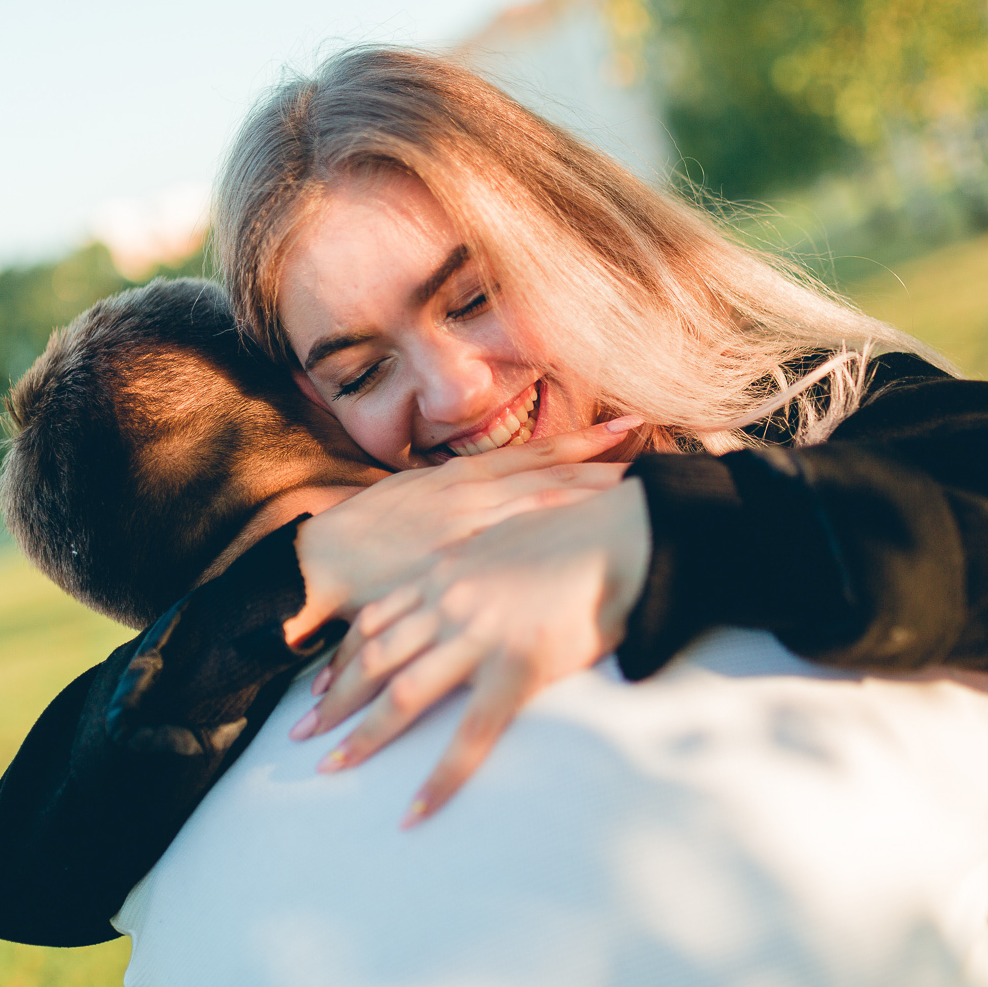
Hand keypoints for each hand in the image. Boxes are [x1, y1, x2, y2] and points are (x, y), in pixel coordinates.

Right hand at [282, 417, 640, 645]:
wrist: (323, 558)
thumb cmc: (370, 535)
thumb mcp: (420, 499)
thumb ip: (467, 497)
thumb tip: (511, 494)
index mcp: (466, 477)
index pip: (541, 454)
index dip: (589, 441)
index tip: (635, 425)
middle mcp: (474, 494)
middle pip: (555, 476)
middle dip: (609, 464)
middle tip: (664, 449)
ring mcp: (468, 528)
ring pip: (543, 504)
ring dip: (592, 494)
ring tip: (642, 485)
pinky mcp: (458, 562)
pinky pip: (514, 551)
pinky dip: (552, 541)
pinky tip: (586, 538)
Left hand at [289, 476, 651, 826]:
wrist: (623, 534)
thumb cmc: (578, 530)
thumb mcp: (508, 534)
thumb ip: (479, 562)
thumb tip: (477, 579)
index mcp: (447, 569)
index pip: (378, 617)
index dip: (344, 655)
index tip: (321, 685)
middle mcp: (450, 601)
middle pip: (376, 657)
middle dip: (335, 699)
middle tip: (301, 733)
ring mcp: (479, 635)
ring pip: (404, 695)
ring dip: (364, 736)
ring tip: (333, 768)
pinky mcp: (516, 668)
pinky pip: (470, 736)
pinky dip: (438, 778)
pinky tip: (417, 810)